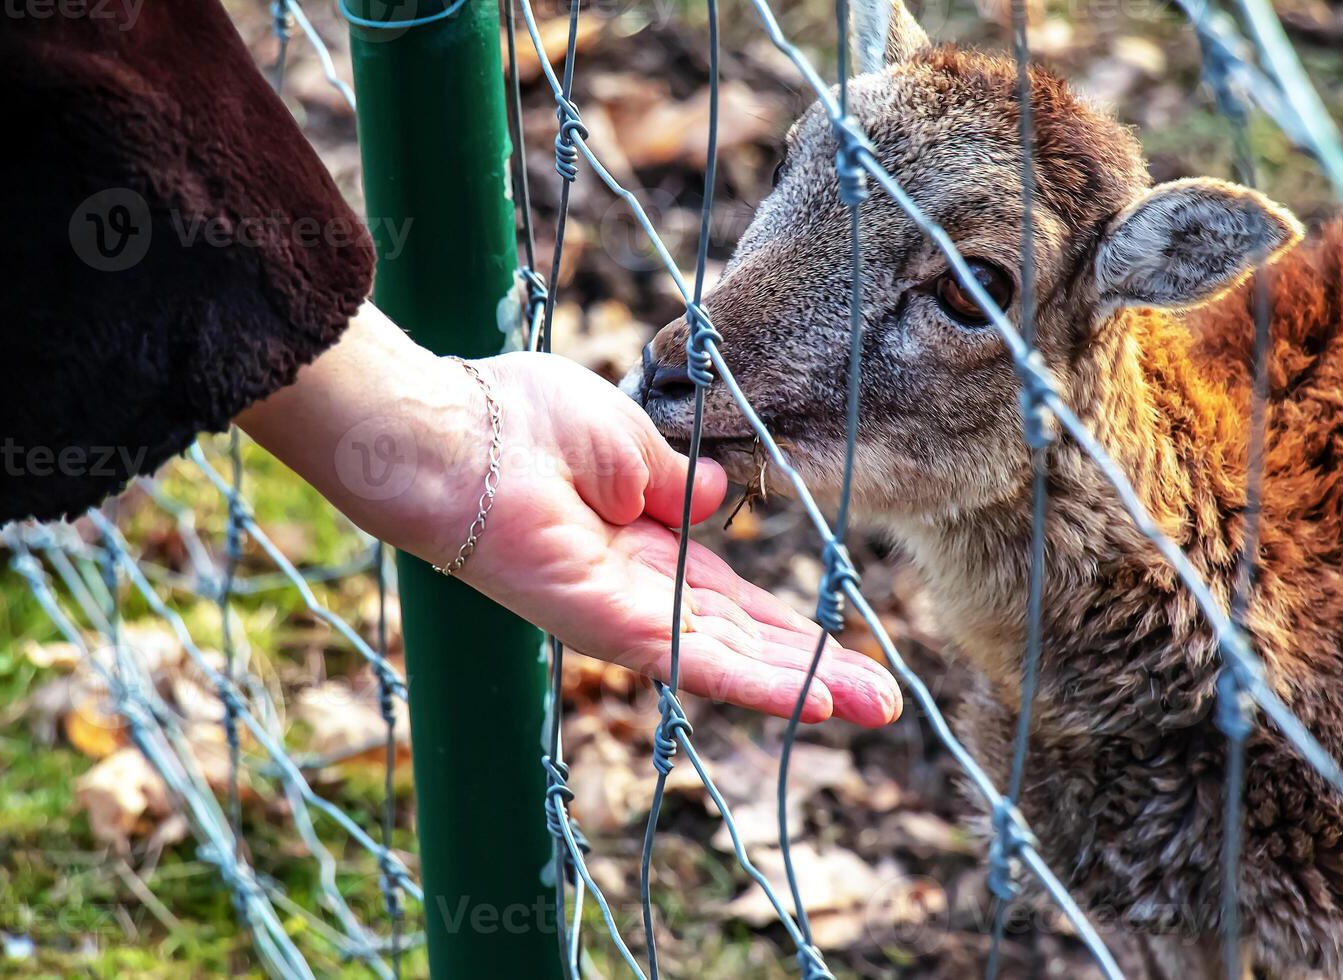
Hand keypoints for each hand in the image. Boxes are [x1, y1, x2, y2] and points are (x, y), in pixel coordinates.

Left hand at [449, 351, 901, 727]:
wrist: (460, 436)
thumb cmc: (526, 422)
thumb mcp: (632, 440)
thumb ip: (681, 480)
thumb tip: (723, 495)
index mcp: (645, 541)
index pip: (731, 598)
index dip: (788, 624)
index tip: (844, 642)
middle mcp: (640, 590)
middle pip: (744, 639)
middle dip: (816, 667)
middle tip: (882, 699)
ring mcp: (625, 615)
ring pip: (731, 658)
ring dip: (804, 683)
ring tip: (873, 709)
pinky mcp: (610, 628)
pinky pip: (695, 659)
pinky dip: (757, 680)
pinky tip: (811, 699)